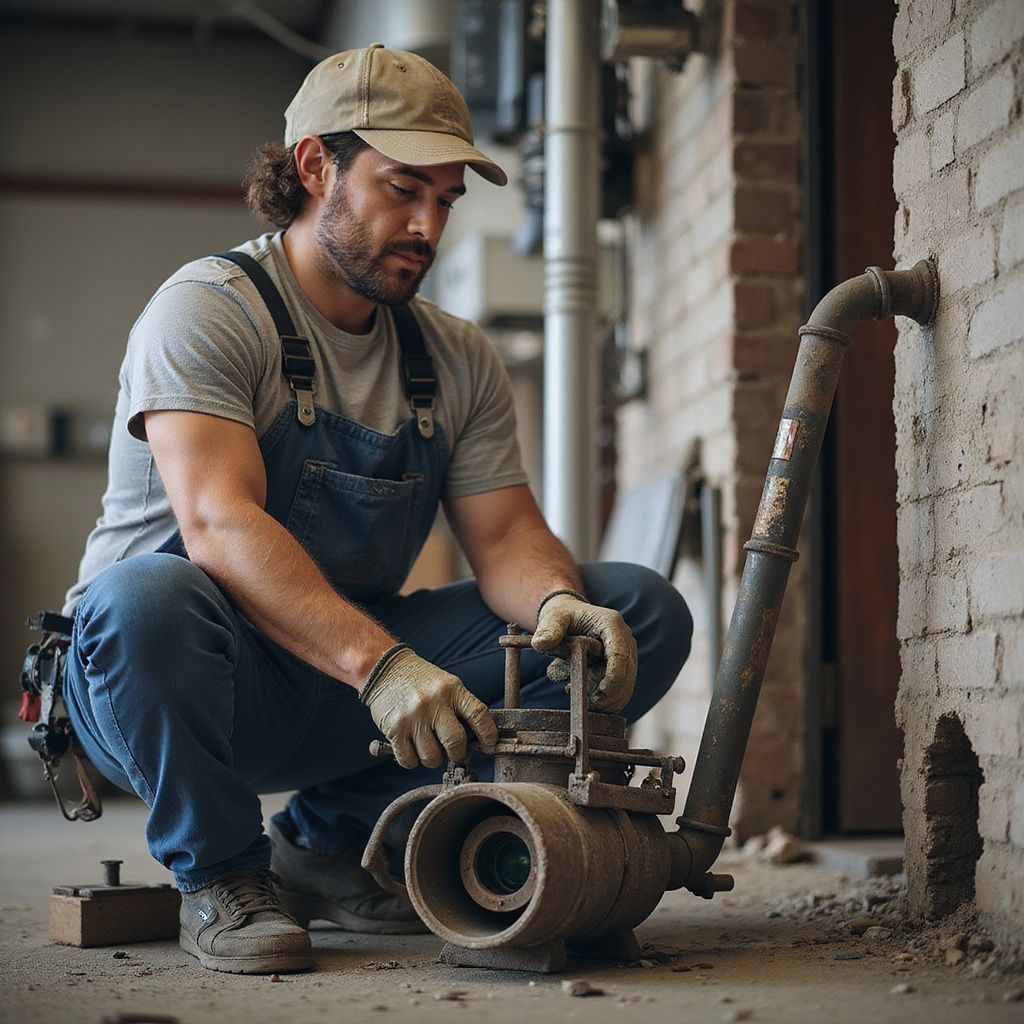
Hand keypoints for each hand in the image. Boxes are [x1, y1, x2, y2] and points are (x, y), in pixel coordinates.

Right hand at [360, 645, 497, 768]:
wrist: (385, 669)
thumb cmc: (420, 681)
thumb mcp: (446, 685)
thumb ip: (460, 707)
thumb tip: (477, 739)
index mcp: (453, 690)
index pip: (479, 715)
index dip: (489, 734)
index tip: (490, 745)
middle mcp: (435, 702)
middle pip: (455, 743)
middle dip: (457, 753)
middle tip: (452, 750)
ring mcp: (414, 716)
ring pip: (432, 758)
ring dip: (432, 758)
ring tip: (428, 744)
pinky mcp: (395, 728)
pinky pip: (409, 761)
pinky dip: (412, 760)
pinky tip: (411, 746)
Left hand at [531, 592, 637, 712]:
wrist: (569, 616)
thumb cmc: (563, 616)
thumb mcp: (553, 618)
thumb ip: (548, 630)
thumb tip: (541, 644)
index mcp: (612, 625)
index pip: (620, 656)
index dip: (613, 679)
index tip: (598, 695)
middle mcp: (625, 640)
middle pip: (626, 675)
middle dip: (608, 695)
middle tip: (586, 704)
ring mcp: (626, 655)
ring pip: (624, 687)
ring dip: (603, 698)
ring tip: (572, 690)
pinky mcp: (621, 668)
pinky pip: (619, 692)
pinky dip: (604, 701)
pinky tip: (583, 698)